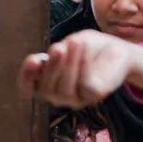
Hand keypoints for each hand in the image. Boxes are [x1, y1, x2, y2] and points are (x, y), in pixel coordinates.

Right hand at [17, 30, 142, 108]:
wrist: (117, 50)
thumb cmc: (88, 47)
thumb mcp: (68, 44)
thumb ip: (56, 53)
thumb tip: (46, 58)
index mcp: (46, 81)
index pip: (27, 88)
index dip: (25, 77)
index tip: (32, 60)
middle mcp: (57, 94)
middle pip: (46, 89)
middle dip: (51, 67)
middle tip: (58, 48)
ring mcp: (75, 99)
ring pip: (64, 89)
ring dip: (69, 65)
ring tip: (75, 42)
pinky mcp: (93, 96)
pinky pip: (84, 84)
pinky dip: (83, 65)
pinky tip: (84, 50)